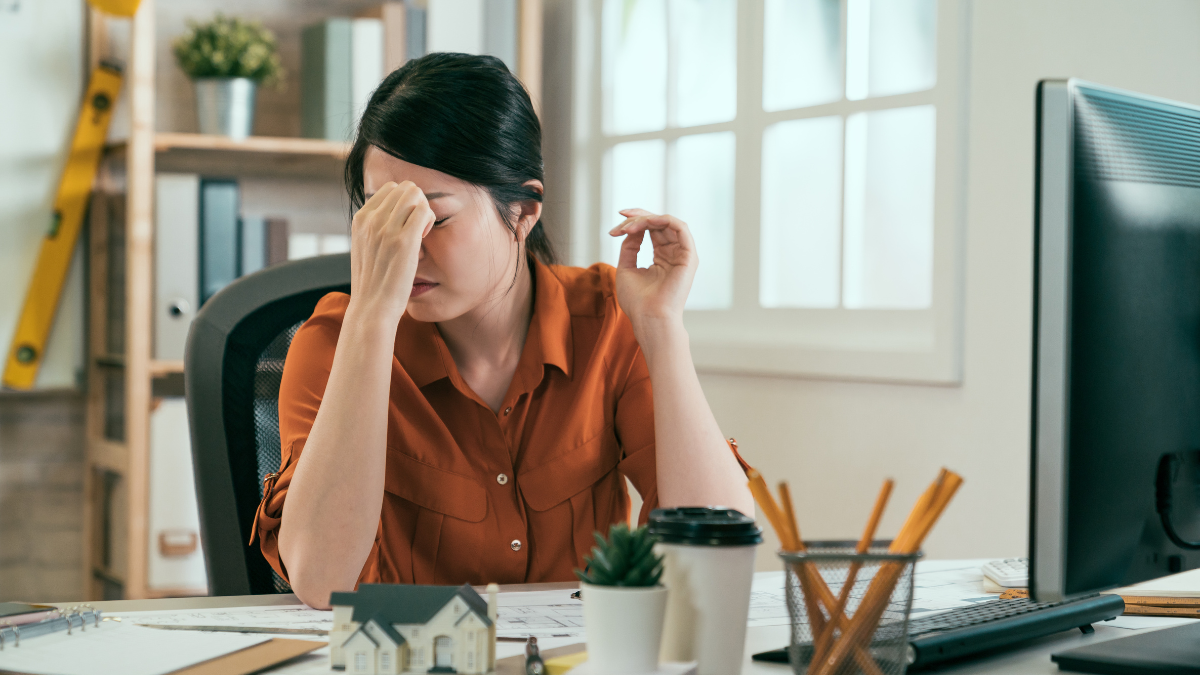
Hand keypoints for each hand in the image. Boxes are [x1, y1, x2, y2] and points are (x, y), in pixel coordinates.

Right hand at [347, 181, 435, 325]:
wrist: (372, 307)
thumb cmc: (373, 282)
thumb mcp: (365, 247)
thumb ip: (374, 228)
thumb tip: (391, 213)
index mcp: (360, 219)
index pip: (390, 189)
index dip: (404, 202)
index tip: (405, 223)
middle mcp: (371, 220)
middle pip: (405, 188)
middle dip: (416, 203)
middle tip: (417, 228)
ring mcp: (387, 229)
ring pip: (415, 194)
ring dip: (424, 209)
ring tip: (421, 232)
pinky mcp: (404, 241)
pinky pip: (424, 210)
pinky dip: (429, 219)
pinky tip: (425, 236)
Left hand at [609, 208, 696, 333]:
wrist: (649, 318)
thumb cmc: (637, 301)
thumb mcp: (626, 267)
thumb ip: (630, 246)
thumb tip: (631, 228)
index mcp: (662, 257)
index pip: (651, 230)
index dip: (634, 222)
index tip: (615, 226)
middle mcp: (674, 253)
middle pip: (658, 223)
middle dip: (637, 217)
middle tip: (621, 219)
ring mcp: (682, 254)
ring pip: (667, 222)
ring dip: (646, 219)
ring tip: (629, 226)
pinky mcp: (689, 256)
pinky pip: (680, 227)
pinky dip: (662, 220)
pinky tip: (645, 223)